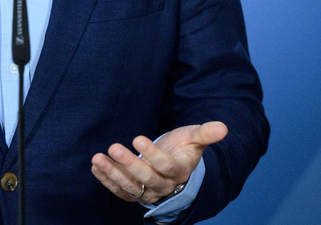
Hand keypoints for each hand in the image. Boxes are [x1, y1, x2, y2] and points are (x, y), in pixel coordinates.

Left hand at [90, 121, 226, 203]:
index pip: (166, 166)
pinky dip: (106, 180)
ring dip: (113, 173)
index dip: (152, 154)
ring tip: (97, 158)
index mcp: (179, 171)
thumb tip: (224, 127)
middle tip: (113, 147)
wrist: (174, 165)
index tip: (137, 137)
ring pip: (131, 187)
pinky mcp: (135, 193)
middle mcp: (164, 186)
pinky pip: (120, 191)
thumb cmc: (183, 148)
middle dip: (129, 163)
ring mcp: (148, 192)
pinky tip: (95, 167)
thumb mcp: (195, 138)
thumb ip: (206, 133)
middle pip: (146, 178)